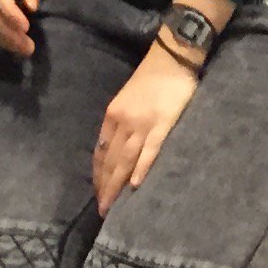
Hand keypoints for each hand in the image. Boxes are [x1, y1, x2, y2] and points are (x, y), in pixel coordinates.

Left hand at [91, 49, 199, 215]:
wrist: (171, 57)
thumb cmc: (150, 79)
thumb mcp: (127, 100)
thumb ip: (120, 123)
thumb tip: (114, 148)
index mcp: (113, 115)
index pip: (100, 151)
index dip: (98, 174)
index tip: (96, 192)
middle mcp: (123, 121)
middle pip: (110, 159)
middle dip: (104, 186)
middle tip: (102, 210)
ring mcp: (142, 123)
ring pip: (125, 159)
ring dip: (117, 184)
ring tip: (113, 205)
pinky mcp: (162, 123)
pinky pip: (149, 150)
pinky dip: (141, 168)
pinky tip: (136, 185)